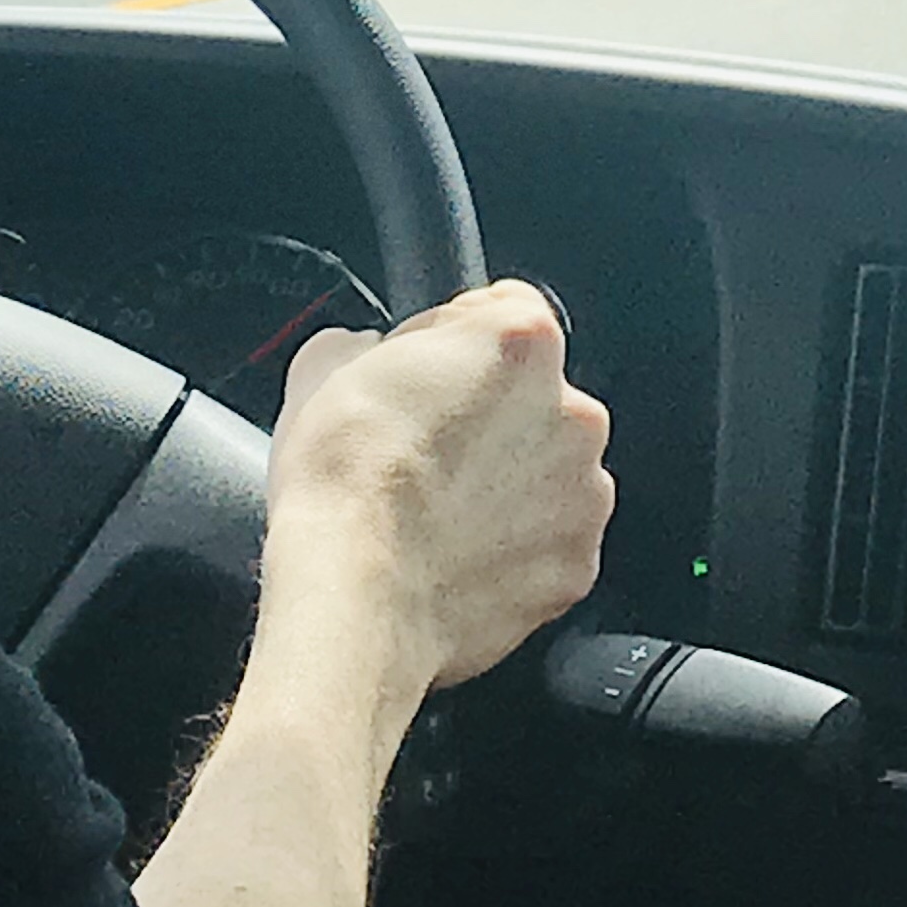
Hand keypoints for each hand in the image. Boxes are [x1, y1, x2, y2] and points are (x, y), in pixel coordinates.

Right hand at [262, 280, 612, 695]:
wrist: (356, 598)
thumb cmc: (345, 485)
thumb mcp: (325, 369)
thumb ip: (365, 345)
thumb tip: (363, 354)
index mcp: (520, 342)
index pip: (500, 309)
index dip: (451, 339)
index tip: (423, 372)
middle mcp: (572, 411)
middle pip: (532, 395)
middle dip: (486, 417)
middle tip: (423, 451)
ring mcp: (582, 492)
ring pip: (546, 470)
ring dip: (507, 483)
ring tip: (436, 512)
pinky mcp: (576, 564)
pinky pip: (548, 542)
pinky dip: (514, 549)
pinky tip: (457, 555)